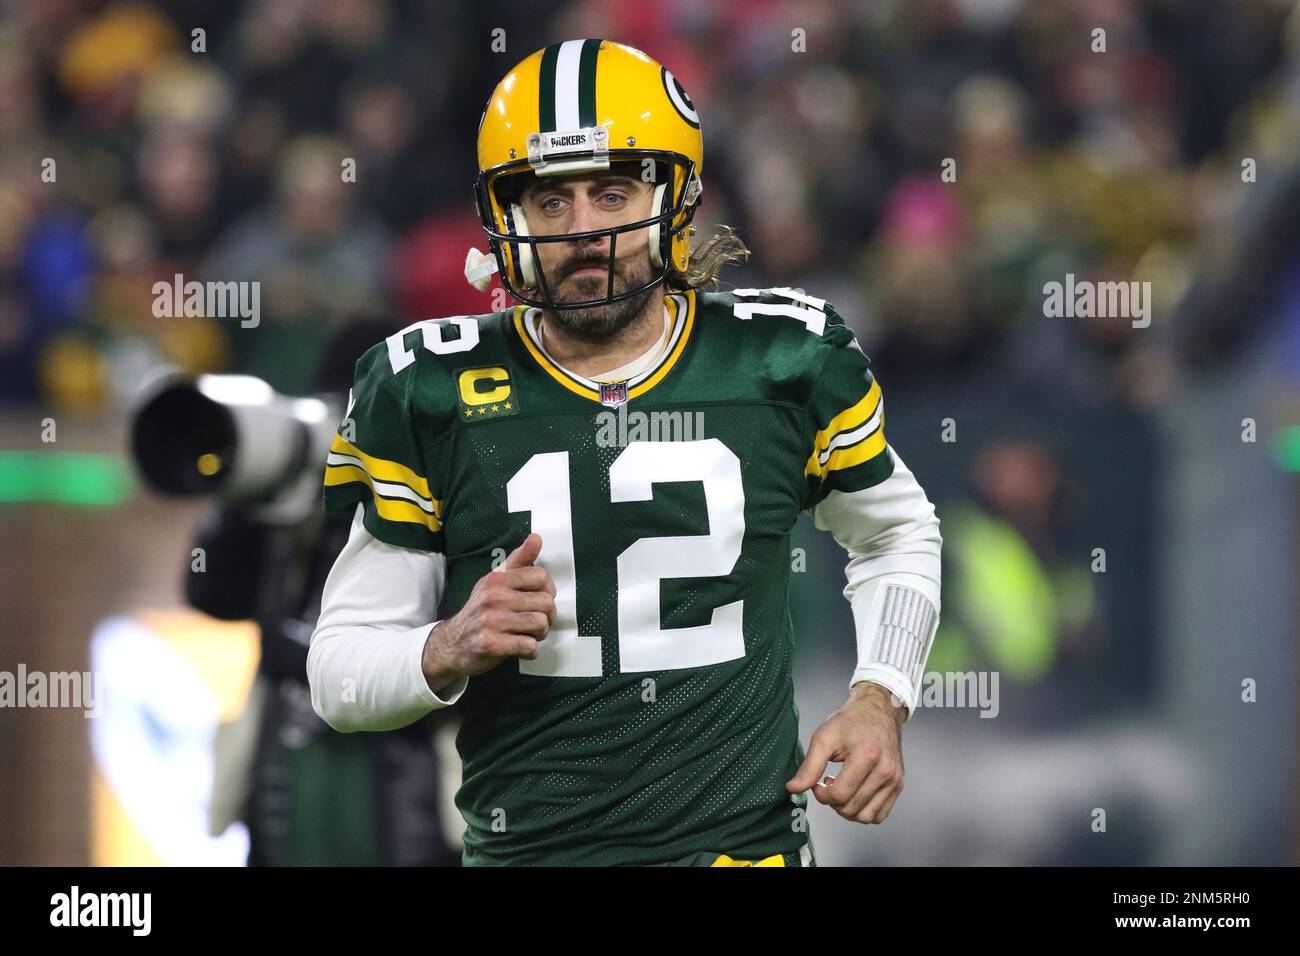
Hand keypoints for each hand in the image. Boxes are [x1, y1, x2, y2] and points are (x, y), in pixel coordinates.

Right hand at [421, 532, 555, 690]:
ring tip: (528, 634)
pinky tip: (521, 648)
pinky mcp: (492, 645)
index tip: (538, 599)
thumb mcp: (495, 581)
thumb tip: (536, 537)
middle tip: (535, 622)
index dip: (547, 590)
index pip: (541, 576)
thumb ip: (519, 560)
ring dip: (540, 634)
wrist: (452, 643)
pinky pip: (529, 646)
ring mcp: (491, 621)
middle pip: (546, 603)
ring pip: (540, 624)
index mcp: (497, 579)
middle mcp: (493, 597)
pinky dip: (531, 651)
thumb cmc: (481, 610)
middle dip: (546, 616)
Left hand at [785, 682, 906, 823]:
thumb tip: (793, 788)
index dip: (821, 795)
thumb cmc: (851, 722)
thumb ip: (809, 766)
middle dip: (832, 802)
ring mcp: (894, 780)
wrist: (878, 711)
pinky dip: (863, 811)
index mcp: (866, 756)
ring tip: (842, 789)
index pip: (839, 795)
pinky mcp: (898, 785)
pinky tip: (855, 793)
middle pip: (851, 808)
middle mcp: (885, 771)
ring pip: (865, 816)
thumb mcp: (824, 737)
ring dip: (847, 809)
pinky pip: (879, 815)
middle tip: (828, 783)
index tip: (818, 783)